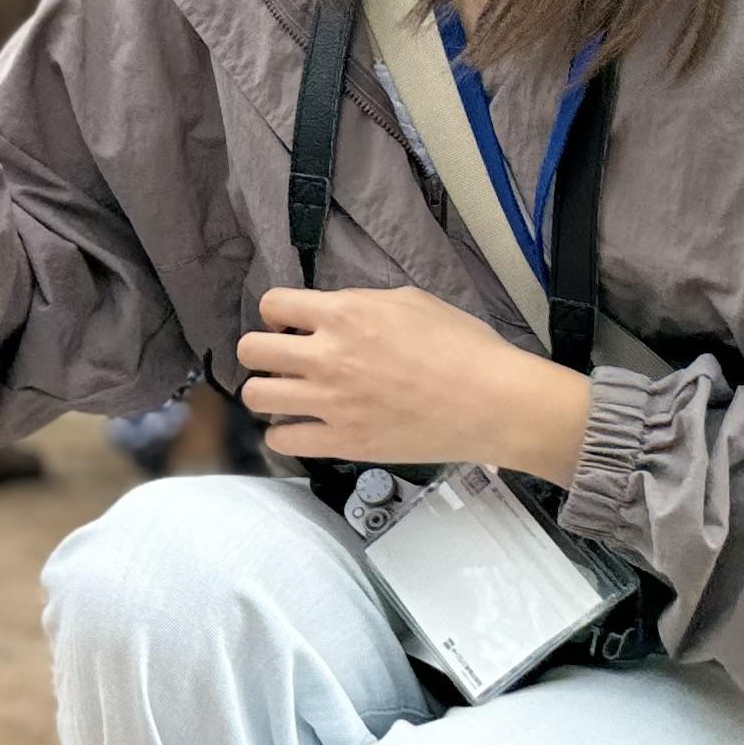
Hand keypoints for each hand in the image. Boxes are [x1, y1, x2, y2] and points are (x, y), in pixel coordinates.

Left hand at [236, 285, 592, 481]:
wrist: (492, 402)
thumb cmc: (463, 348)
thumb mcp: (411, 301)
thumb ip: (361, 303)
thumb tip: (334, 312)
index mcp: (344, 314)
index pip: (272, 305)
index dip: (276, 314)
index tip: (290, 325)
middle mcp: (327, 356)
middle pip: (250, 350)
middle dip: (262, 353)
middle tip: (284, 361)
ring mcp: (331, 403)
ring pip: (256, 397)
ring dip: (268, 393)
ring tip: (290, 396)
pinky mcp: (342, 443)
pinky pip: (281, 440)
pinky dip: (286, 434)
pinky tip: (305, 427)